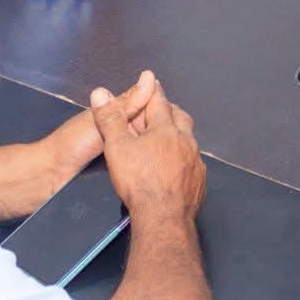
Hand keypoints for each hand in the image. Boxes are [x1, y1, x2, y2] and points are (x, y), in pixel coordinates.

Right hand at [90, 72, 204, 227]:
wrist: (163, 217)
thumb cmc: (139, 180)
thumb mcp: (117, 147)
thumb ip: (109, 119)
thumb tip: (99, 92)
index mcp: (165, 129)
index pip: (159, 102)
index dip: (153, 91)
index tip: (152, 82)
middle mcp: (185, 141)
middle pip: (181, 117)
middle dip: (170, 110)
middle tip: (161, 110)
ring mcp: (195, 162)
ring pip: (189, 140)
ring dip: (179, 136)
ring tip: (168, 139)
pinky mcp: (199, 181)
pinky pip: (193, 163)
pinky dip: (184, 159)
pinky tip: (177, 166)